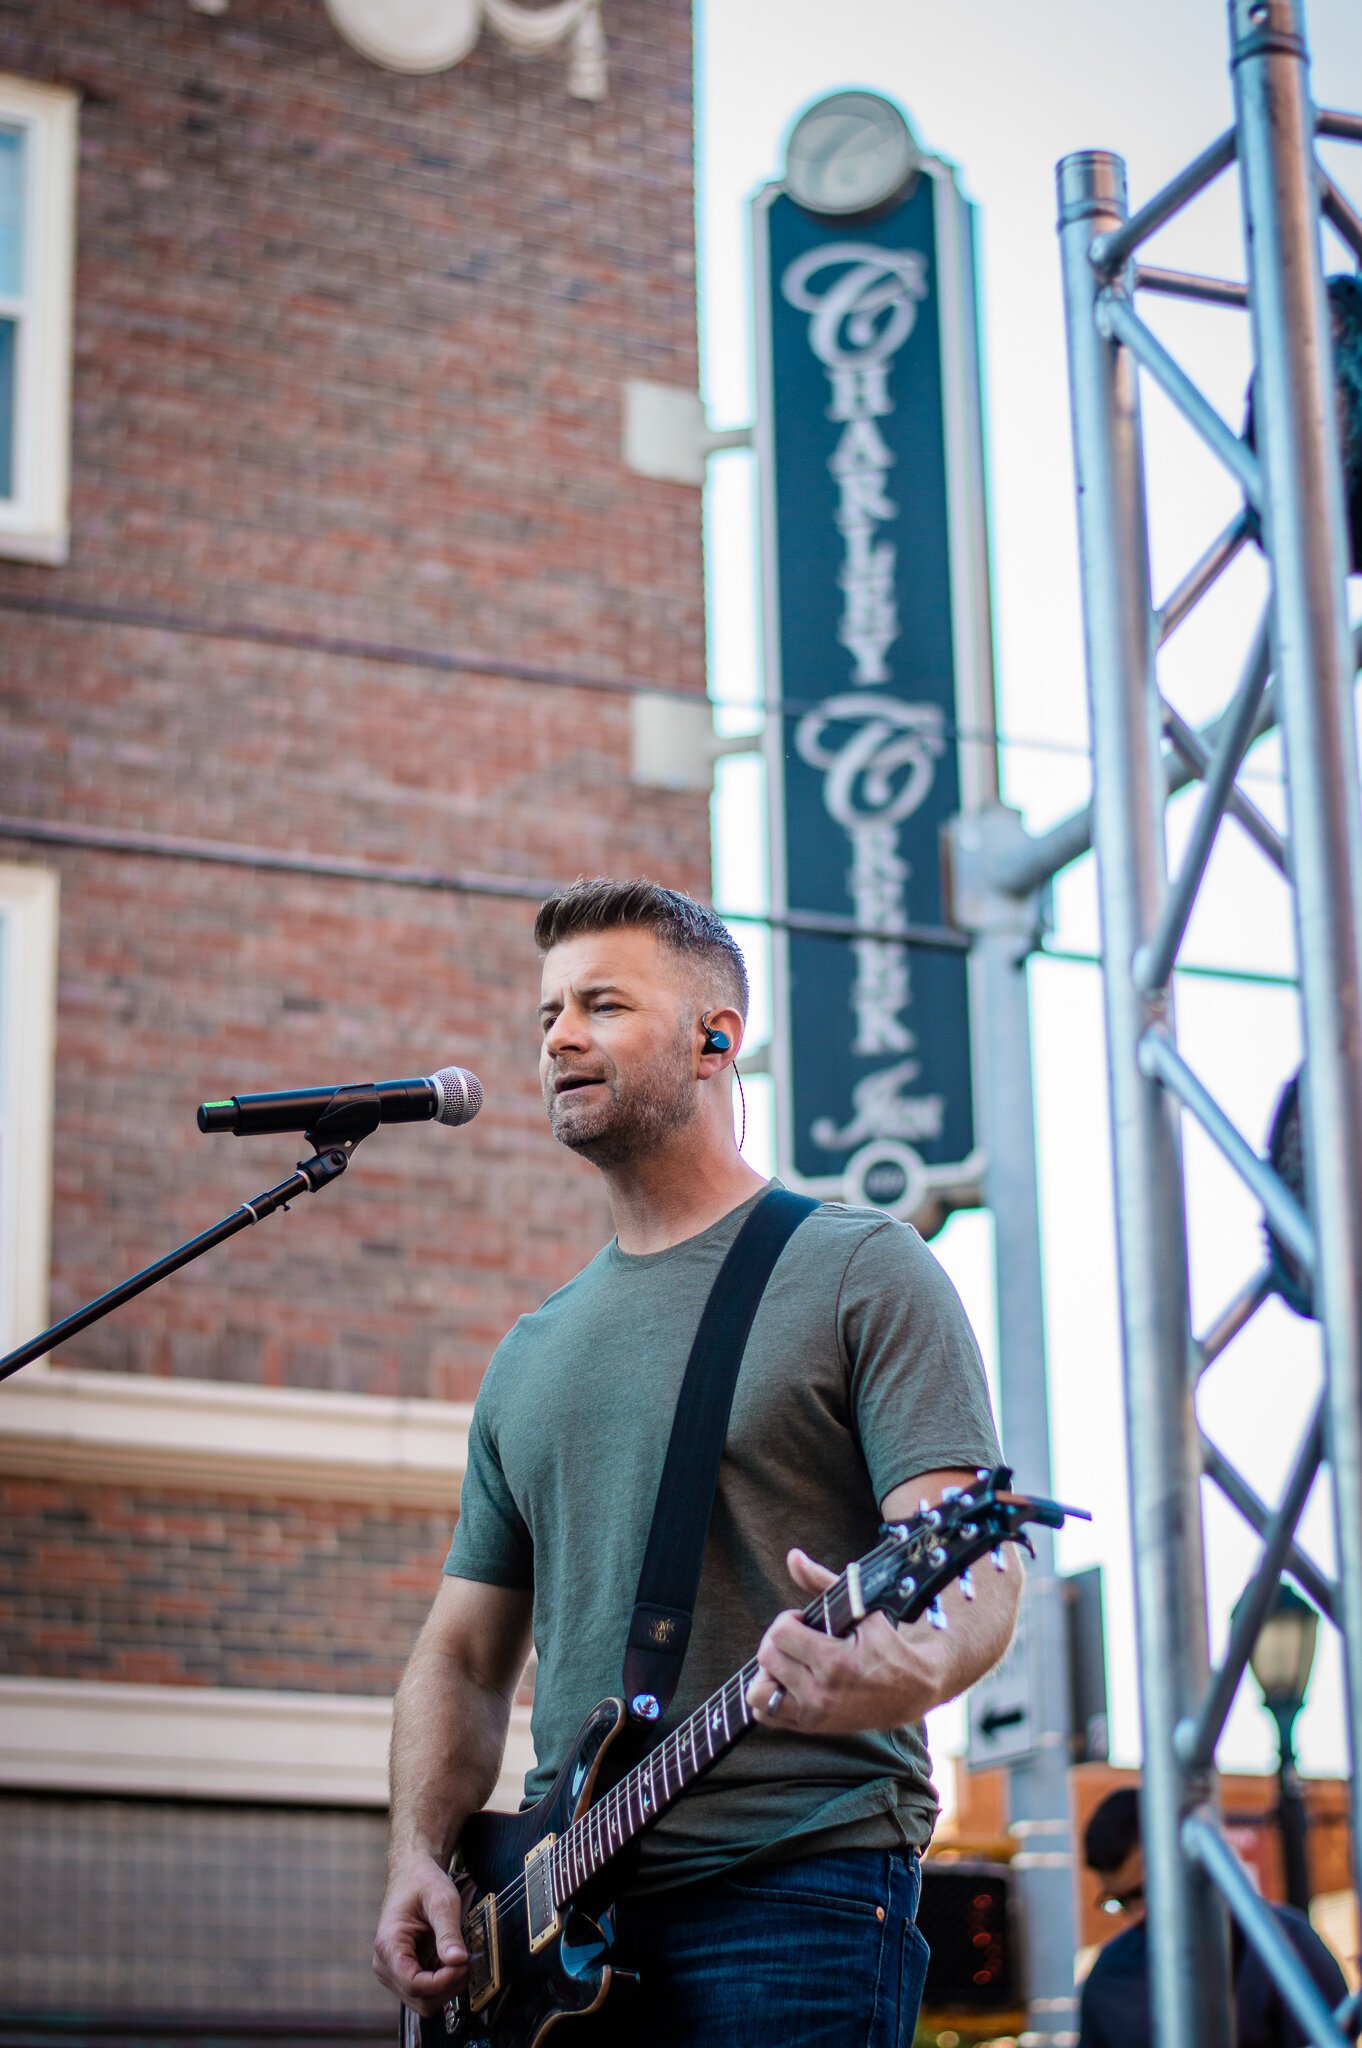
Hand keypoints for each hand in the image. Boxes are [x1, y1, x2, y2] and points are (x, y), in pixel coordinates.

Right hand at [372, 1853, 467, 2015]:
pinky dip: (443, 1982)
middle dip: (447, 1986)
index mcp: (388, 1945)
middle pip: (419, 1999)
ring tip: (460, 1959)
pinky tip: (451, 1960)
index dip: (441, 1982)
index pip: (413, 1984)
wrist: (413, 1873)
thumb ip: (449, 1932)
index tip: (463, 1965)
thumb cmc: (423, 1882)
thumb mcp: (441, 1900)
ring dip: (447, 1986)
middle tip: (466, 1961)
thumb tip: (459, 1961)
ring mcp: (394, 1972)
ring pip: (423, 2000)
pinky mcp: (404, 1973)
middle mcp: (386, 1965)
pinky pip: (426, 1991)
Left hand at [745, 1547, 936, 1736]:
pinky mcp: (811, 1727)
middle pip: (767, 1658)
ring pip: (758, 1692)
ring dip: (767, 1672)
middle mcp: (821, 1692)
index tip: (804, 1620)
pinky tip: (787, 1681)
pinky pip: (765, 1715)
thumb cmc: (886, 1644)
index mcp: (834, 1661)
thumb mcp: (861, 1609)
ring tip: (788, 1662)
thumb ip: (822, 1581)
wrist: (911, 1691)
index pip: (781, 1633)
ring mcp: (815, 1714)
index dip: (788, 1620)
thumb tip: (792, 1556)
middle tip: (797, 1638)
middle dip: (777, 1640)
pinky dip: (768, 1697)